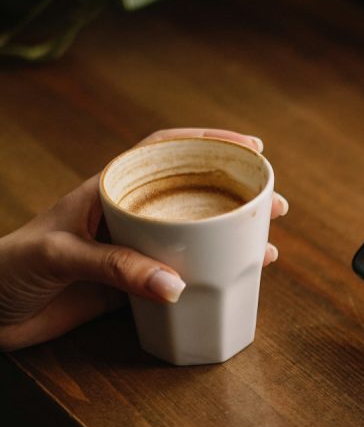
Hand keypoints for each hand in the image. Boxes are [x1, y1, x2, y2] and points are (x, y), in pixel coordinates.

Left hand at [0, 128, 288, 351]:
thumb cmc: (8, 268)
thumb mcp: (59, 256)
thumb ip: (115, 268)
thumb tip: (178, 285)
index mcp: (109, 188)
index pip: (165, 150)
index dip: (209, 141)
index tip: (250, 146)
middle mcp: (128, 213)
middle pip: (192, 192)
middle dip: (236, 193)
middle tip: (275, 203)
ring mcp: (133, 247)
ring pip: (194, 233)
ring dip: (232, 234)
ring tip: (269, 238)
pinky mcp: (132, 283)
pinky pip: (182, 272)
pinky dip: (211, 273)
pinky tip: (237, 277)